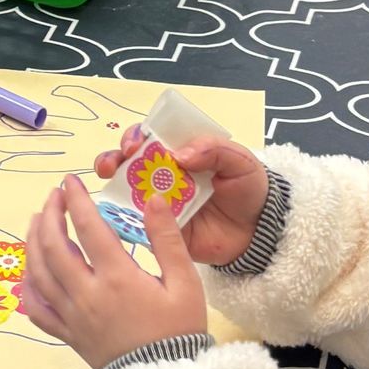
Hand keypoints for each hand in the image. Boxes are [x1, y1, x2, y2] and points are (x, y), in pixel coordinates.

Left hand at [19, 176, 208, 368]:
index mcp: (117, 278)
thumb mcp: (186, 283)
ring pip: (39, 274)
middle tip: (53, 196)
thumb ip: (167, 239)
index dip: (76, 200)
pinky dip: (28, 288)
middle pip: (53, 247)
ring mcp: (73, 316)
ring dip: (33, 243)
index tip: (70, 181)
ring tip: (37, 221)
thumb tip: (153, 199)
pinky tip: (29, 272)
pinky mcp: (68, 335)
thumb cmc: (178, 331)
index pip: (89, 228)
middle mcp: (87, 294)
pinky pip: (37, 310)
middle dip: (50, 215)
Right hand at [91, 125, 269, 267]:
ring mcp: (159, 204)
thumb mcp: (239, 160)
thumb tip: (179, 154)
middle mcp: (163, 176)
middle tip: (113, 164)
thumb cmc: (248, 188)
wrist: (259, 232)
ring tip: (109, 187)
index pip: (149, 137)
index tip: (135, 143)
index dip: (136, 136)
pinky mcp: (160, 231)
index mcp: (180, 153)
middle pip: (128, 163)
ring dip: (111, 186)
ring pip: (124, 192)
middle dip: (113, 159)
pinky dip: (123, 218)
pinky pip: (137, 225)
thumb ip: (213, 150)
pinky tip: (119, 215)